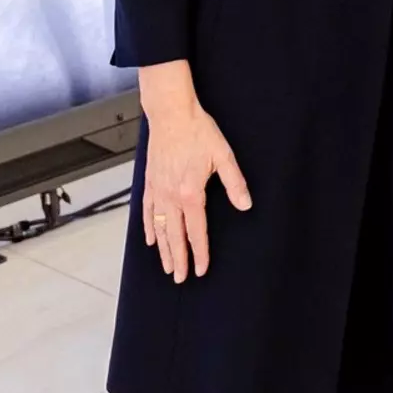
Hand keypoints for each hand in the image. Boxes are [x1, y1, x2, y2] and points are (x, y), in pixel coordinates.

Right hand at [140, 80, 251, 284]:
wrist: (171, 113)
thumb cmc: (198, 131)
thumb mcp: (223, 155)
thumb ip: (235, 182)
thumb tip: (246, 204)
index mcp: (190, 193)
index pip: (196, 231)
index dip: (200, 252)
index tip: (202, 269)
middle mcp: (171, 196)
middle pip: (175, 235)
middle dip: (179, 259)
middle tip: (180, 278)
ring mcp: (158, 190)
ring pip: (159, 227)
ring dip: (163, 249)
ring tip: (166, 267)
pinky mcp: (150, 182)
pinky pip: (146, 211)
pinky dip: (148, 227)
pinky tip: (150, 239)